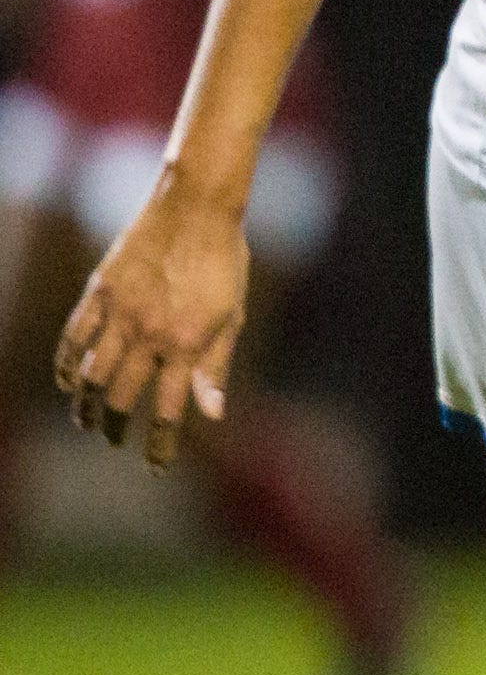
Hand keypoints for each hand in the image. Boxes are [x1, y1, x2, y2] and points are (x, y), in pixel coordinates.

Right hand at [57, 176, 250, 467]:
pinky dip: (65, 363)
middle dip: (115, 427)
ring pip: (91, 374)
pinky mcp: (99, 292)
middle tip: (113, 440)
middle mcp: (149, 335)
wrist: (197, 209)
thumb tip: (212, 416)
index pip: (167, 411)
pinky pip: (73, 336)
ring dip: (86, 403)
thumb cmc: (225, 263)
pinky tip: (66, 381)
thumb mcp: (231, 316)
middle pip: (121, 398)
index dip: (158, 444)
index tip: (154, 466)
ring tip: (87, 419)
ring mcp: (119, 313)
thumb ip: (216, 368)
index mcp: (186, 345)